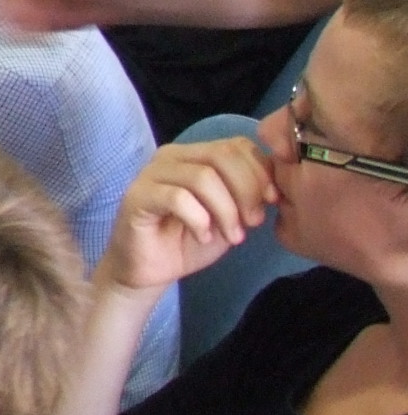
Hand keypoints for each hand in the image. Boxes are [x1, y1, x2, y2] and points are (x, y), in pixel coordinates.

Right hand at [101, 136, 280, 294]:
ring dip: (226, 211)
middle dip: (247, 190)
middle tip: (253, 223)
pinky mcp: (137, 196)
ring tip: (232, 236)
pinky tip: (202, 236)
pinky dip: (199, 220)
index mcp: (195, 154)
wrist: (151, 269)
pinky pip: (177, 198)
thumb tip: (277, 184)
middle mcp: (171, 156)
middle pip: (221, 155)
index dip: (261, 171)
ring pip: (202, 177)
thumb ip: (248, 193)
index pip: (236, 145)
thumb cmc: (191, 240)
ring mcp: (151, 173)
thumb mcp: (231, 215)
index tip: (272, 202)